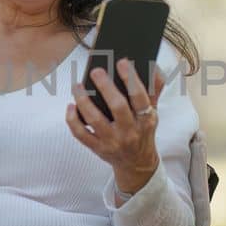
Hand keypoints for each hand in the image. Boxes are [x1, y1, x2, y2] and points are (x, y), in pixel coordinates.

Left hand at [66, 58, 165, 191]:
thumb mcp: (153, 112)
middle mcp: (130, 131)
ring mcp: (112, 141)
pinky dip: (73, 120)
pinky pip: (81, 134)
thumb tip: (153, 66)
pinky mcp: (98, 148)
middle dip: (106, 87)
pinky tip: (71, 106)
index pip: (140, 97)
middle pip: (117, 107)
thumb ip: (154, 89)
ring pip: (95, 120)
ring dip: (84, 101)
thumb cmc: (143, 131)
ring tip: (77, 86)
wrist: (137, 163)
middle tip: (96, 71)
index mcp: (146, 119)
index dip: (131, 79)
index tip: (122, 62)